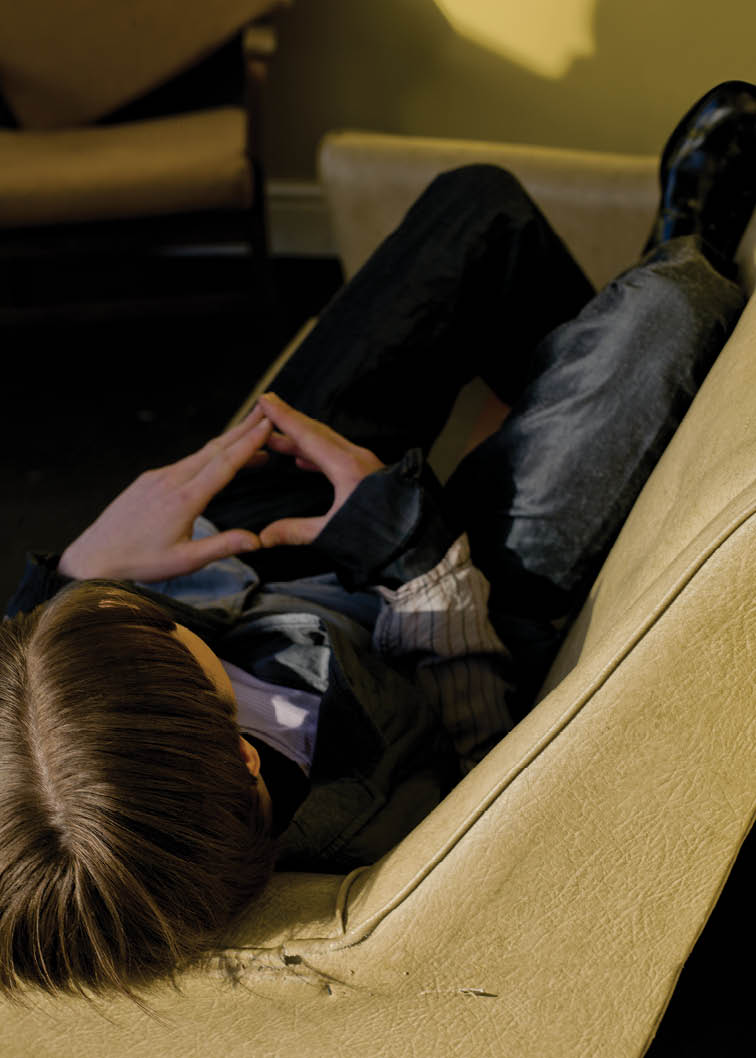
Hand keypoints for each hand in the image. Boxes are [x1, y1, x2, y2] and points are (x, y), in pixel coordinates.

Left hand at [58, 416, 273, 581]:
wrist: (94, 557)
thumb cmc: (139, 562)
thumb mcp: (185, 561)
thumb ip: (223, 547)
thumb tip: (258, 541)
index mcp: (185, 499)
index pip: (225, 463)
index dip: (249, 443)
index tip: (268, 425)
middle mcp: (171, 480)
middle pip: (215, 448)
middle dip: (243, 428)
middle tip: (266, 411)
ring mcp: (157, 477)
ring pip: (199, 454)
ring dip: (228, 442)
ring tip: (250, 434)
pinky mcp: (147, 480)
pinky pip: (184, 462)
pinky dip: (207, 455)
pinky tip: (214, 458)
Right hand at [250, 392, 384, 546]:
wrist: (415, 542)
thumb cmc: (381, 537)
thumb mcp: (333, 533)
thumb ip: (296, 531)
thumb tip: (263, 536)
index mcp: (347, 467)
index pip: (307, 435)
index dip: (283, 417)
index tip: (265, 400)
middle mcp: (357, 458)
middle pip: (316, 432)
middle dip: (290, 419)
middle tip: (268, 405)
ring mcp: (365, 464)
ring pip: (327, 442)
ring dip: (301, 437)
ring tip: (277, 437)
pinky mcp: (370, 474)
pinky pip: (338, 454)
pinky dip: (317, 452)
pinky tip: (304, 460)